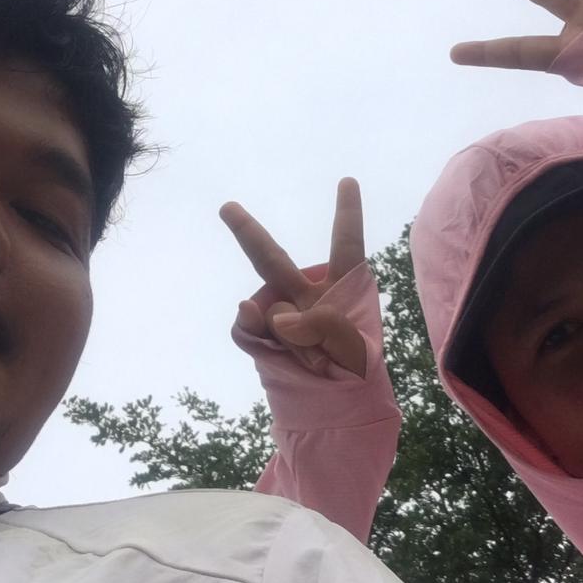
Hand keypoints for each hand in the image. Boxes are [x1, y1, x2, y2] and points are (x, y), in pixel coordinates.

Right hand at [219, 178, 366, 377]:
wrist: (334, 401)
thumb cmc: (353, 367)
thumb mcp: (355, 350)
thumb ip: (321, 325)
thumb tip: (255, 307)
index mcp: (341, 288)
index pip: (346, 245)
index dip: (347, 215)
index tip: (347, 181)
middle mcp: (306, 295)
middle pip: (272, 260)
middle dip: (248, 234)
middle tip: (226, 207)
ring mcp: (281, 317)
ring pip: (264, 311)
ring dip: (287, 334)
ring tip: (313, 357)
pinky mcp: (261, 339)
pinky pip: (247, 331)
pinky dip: (257, 337)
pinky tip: (275, 348)